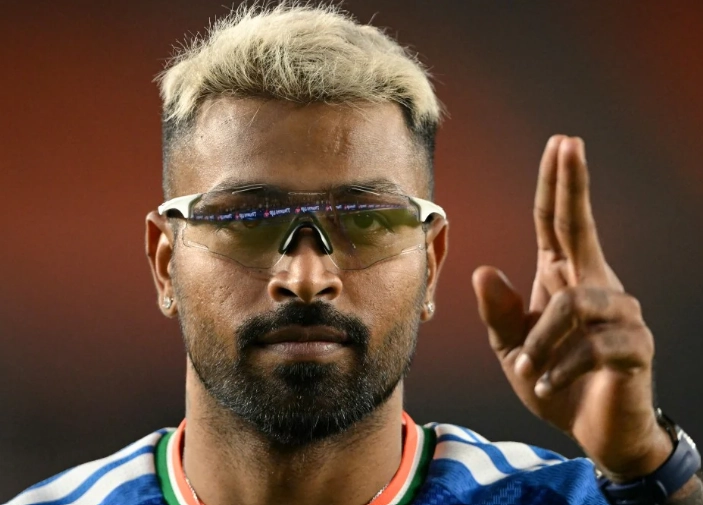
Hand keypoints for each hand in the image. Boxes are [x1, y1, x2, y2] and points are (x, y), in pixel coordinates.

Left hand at [471, 135, 672, 479]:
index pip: (558, 223)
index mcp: (563, 278)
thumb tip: (483, 269)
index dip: (558, 186)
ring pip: (573, 304)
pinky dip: (559, 368)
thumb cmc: (552, 379)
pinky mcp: (635, 347)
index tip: (561, 144)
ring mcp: (621, 314)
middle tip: (569, 143)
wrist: (592, 429)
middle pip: (581, 227)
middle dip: (573, 185)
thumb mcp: (511, 347)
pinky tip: (547, 383)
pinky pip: (592, 345)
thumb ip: (497, 312)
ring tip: (528, 370)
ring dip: (541, 342)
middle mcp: (595, 285)